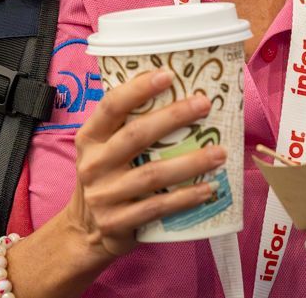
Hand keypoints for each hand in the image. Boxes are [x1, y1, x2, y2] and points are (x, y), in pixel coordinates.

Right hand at [60, 72, 224, 265]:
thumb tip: (181, 91)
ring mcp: (103, 196)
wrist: (85, 231)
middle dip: (173, 116)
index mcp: (90, 138)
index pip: (110, 106)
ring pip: (152, 174)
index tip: (168, 74)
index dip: (138, 89)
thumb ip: (128, 125)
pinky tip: (208, 188)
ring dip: (190, 162)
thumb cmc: (108, 177)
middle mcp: (93, 165)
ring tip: (220, 153)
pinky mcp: (116, 223)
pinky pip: (157, 208)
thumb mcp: (104, 148)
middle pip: (136, 135)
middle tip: (205, 104)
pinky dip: (185, 198)